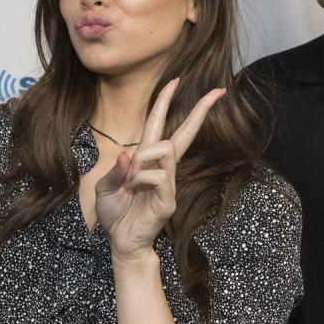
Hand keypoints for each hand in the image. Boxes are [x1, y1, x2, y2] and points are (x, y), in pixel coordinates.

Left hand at [95, 78, 225, 260]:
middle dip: (200, 110)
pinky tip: (135, 191)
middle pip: (185, 133)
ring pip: (166, 149)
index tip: (176, 81)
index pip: (159, 125)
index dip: (165, 102)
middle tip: (218, 91)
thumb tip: (129, 156)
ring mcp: (168, 182)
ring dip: (144, 157)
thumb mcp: (105, 187)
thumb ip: (115, 170)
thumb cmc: (114, 214)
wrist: (120, 242)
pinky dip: (142, 179)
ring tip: (131, 179)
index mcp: (146, 160)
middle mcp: (161, 168)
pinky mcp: (168, 198)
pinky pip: (158, 176)